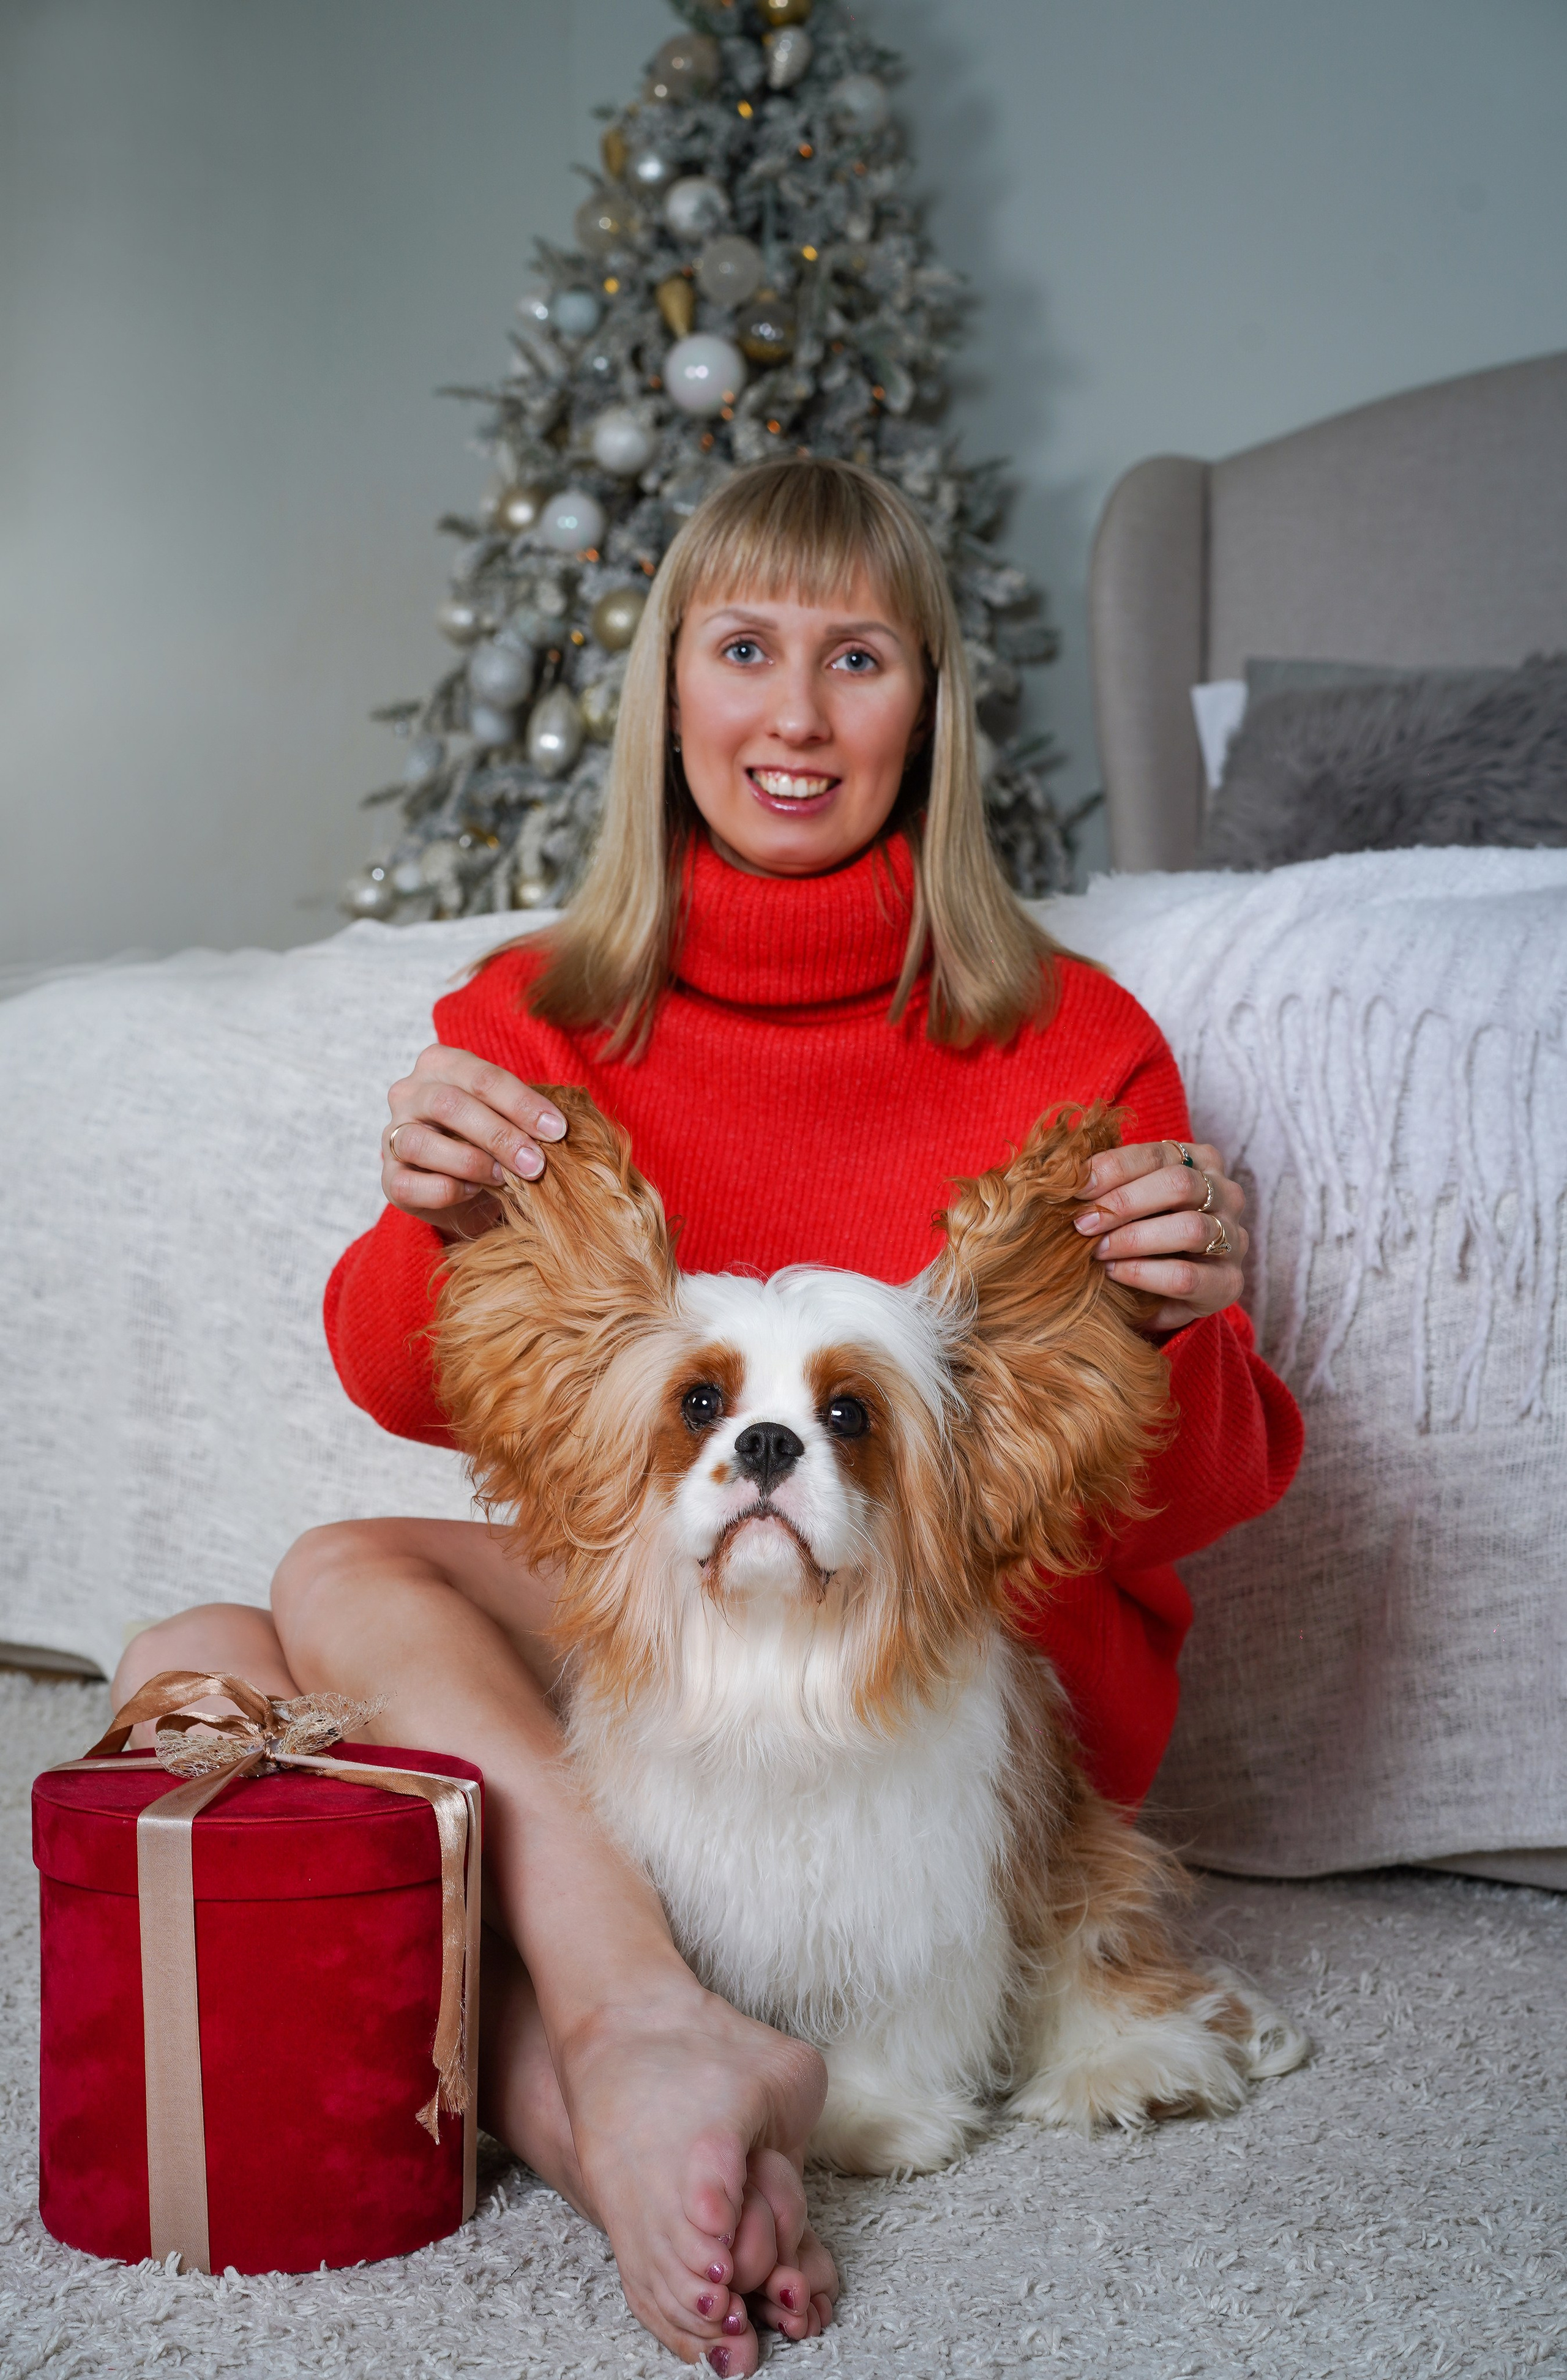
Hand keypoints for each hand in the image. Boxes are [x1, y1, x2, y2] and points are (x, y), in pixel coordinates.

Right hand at [382, 1044, 566, 1243]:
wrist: (466, 1186)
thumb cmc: (491, 1140)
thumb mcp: (509, 1117)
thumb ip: (525, 1117)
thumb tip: (557, 1131)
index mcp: (442, 1064)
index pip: (482, 1077)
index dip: (522, 1104)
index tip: (557, 1131)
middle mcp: (410, 1092)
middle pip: (451, 1105)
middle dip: (500, 1136)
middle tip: (536, 1164)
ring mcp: (392, 1134)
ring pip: (422, 1142)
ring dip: (471, 1162)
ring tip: (505, 1179)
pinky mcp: (389, 1177)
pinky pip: (410, 1184)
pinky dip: (446, 1190)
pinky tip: (473, 1191)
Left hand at [1074, 1138, 1248, 1334]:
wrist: (1158, 1293)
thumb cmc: (1137, 1233)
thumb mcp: (1124, 1201)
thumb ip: (1106, 1183)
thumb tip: (1062, 1170)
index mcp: (1202, 1161)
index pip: (1157, 1154)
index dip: (1112, 1168)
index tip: (1075, 1188)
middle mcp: (1227, 1194)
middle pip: (1179, 1184)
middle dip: (1123, 1203)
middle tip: (1082, 1223)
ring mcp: (1234, 1238)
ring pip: (1189, 1228)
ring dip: (1133, 1239)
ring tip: (1096, 1251)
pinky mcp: (1228, 1283)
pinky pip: (1186, 1275)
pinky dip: (1143, 1273)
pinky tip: (1114, 1272)